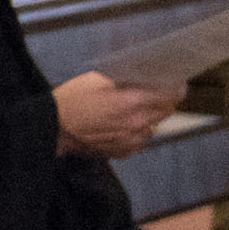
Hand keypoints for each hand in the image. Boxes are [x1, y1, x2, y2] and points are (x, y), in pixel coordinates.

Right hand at [54, 72, 179, 156]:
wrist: (53, 128)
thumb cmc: (72, 99)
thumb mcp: (97, 78)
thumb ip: (125, 78)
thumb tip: (145, 77)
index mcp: (134, 101)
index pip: (172, 94)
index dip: (175, 87)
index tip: (174, 83)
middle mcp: (138, 122)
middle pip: (167, 111)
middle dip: (163, 102)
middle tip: (153, 95)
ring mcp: (132, 140)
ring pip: (153, 127)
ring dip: (148, 119)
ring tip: (132, 113)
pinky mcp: (123, 152)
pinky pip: (139, 141)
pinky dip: (135, 134)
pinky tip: (121, 128)